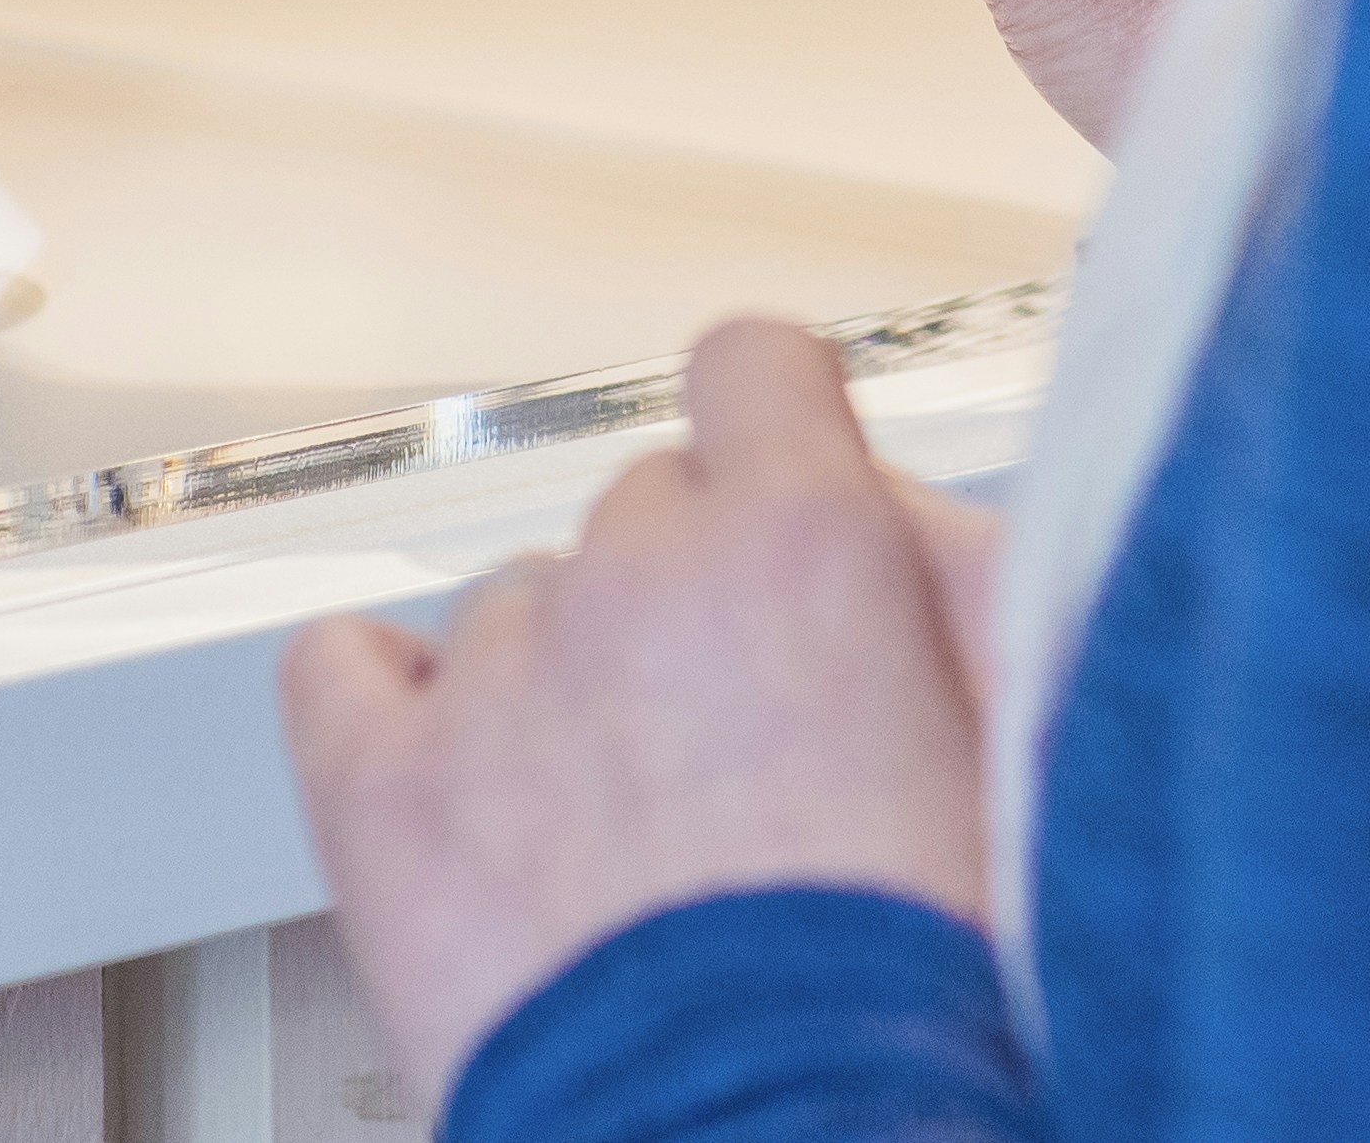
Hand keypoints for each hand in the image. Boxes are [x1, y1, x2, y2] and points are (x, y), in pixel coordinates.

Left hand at [283, 322, 1002, 1099]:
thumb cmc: (926, 1003)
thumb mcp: (1028, 755)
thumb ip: (975, 595)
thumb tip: (911, 519)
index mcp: (805, 549)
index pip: (753, 367)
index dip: (772, 429)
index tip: (777, 488)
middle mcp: (640, 581)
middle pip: (642, 508)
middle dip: (689, 599)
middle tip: (740, 736)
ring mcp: (495, 685)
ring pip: (513, 604)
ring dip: (562, 681)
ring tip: (623, 827)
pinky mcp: (386, 796)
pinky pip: (341, 667)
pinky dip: (386, 699)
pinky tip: (450, 766)